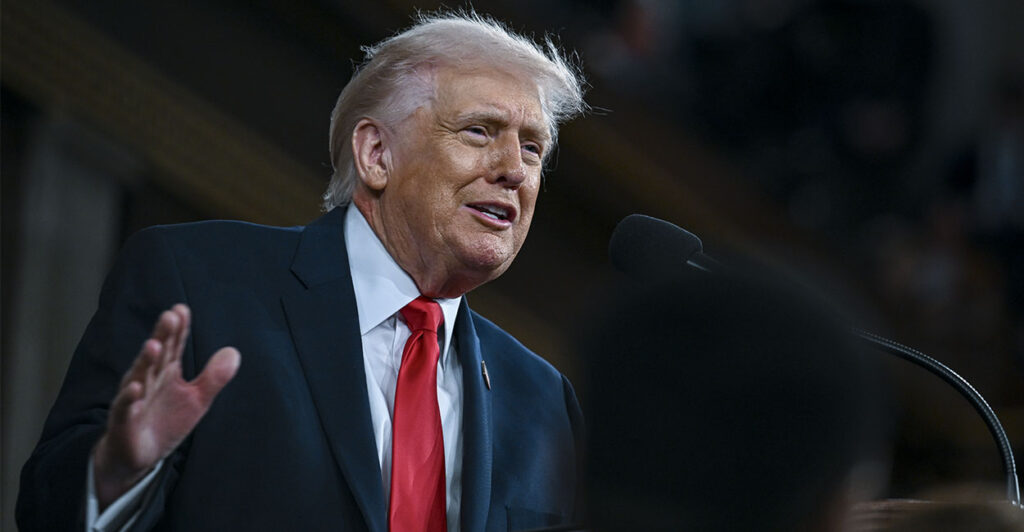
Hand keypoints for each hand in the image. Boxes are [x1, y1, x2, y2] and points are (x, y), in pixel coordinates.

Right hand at [92, 304, 240, 509]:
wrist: (137, 455)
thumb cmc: (165, 421)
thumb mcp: (196, 399)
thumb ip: (214, 377)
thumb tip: (234, 352)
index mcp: (166, 372)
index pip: (173, 346)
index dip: (178, 329)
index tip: (182, 309)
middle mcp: (147, 380)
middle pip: (156, 355)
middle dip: (162, 335)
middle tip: (169, 316)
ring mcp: (134, 400)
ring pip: (139, 377)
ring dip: (146, 361)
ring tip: (154, 345)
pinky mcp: (124, 422)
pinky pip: (125, 408)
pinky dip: (129, 398)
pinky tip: (135, 387)